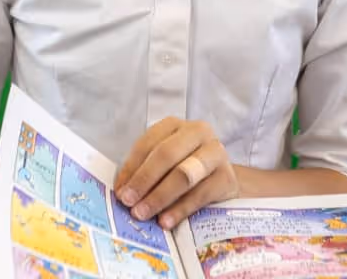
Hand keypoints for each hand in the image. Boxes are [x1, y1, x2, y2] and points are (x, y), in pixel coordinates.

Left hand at [114, 118, 238, 229]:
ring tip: (143, 213)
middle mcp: (198, 132)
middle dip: (144, 180)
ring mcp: (215, 152)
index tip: (119, 190)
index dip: (131, 167)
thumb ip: (144, 171)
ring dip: (159, 196)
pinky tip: (166, 221)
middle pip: (166, 154)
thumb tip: (122, 191)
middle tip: (128, 202)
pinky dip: (180, 209)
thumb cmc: (186, 168)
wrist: (222, 181)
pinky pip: (200, 194)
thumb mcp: (165, 162)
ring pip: (183, 174)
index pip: (149, 142)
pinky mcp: (227, 177)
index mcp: (175, 125)